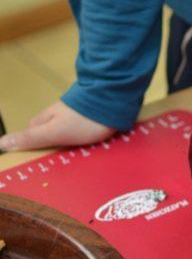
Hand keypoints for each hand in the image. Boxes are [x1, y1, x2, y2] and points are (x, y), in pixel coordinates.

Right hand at [0, 101, 114, 151]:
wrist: (113, 100)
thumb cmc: (81, 119)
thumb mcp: (54, 132)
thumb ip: (31, 138)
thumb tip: (2, 143)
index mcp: (47, 117)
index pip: (33, 130)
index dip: (32, 143)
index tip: (36, 158)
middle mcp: (60, 112)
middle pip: (50, 128)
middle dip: (52, 141)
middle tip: (59, 159)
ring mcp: (77, 111)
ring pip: (68, 127)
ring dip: (71, 138)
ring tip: (78, 154)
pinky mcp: (94, 111)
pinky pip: (86, 125)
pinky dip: (87, 133)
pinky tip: (94, 141)